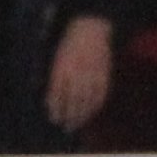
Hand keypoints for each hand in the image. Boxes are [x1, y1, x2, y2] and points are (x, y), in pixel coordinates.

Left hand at [47, 13, 117, 131]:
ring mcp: (91, 74)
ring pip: (87, 100)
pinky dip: (96, 105)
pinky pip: (101, 94)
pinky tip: (92, 112)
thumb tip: (51, 102)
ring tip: (78, 124)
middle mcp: (76, 73)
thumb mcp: (57, 59)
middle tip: (67, 127)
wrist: (90, 29)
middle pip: (72, 101)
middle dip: (69, 116)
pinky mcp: (104, 73)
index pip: (57, 94)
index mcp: (61, 68)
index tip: (54, 119)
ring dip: (83, 115)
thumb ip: (55, 80)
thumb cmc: (69, 44)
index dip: (56, 108)